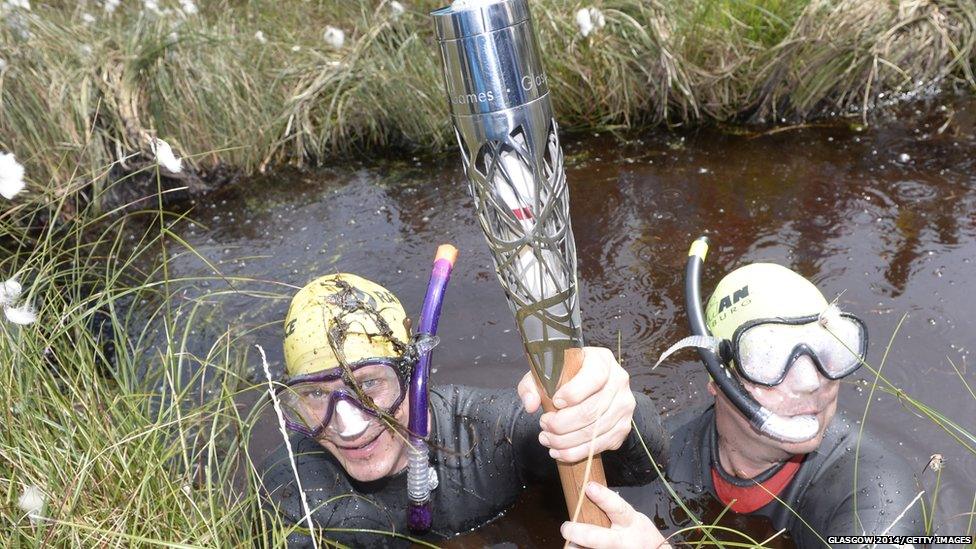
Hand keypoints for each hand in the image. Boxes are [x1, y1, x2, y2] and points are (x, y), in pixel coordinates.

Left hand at [517, 346, 635, 461]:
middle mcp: (618, 382)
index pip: (593, 378)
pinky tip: (560, 451)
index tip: (554, 402)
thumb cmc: (567, 377)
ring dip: (566, 441)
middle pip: (591, 410)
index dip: (572, 393)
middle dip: (562, 424)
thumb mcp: (546, 373)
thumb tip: (531, 405)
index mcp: (601, 361)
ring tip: (547, 439)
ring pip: (595, 432)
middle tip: (544, 426)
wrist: (592, 387)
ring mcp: (624, 406)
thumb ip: (532, 385)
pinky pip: (601, 445)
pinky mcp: (623, 427)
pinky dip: (577, 452)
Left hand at [561, 482, 669, 548]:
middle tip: (566, 528)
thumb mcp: (632, 519)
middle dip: (577, 532)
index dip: (603, 497)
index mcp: (630, 523)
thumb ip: (613, 510)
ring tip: (574, 543)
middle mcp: (623, 542)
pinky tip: (582, 548)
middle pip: (595, 538)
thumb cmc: (640, 536)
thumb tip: (588, 492)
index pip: (617, 508)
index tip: (590, 487)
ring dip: (576, 547)